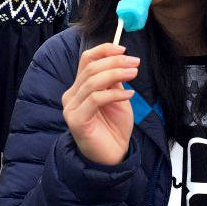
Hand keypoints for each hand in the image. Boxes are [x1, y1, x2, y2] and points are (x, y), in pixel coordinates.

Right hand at [61, 43, 138, 165]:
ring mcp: (71, 108)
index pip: (86, 59)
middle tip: (135, 62)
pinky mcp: (76, 120)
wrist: (112, 156)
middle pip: (90, 68)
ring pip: (93, 81)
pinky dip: (114, 94)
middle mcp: (72, 95)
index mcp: (80, 87)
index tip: (123, 49)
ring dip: (116, 74)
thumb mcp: (117, 97)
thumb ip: (114, 80)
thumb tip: (121, 59)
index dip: (104, 50)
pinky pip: (96, 99)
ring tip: (134, 74)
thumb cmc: (114, 127)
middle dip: (115, 62)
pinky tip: (129, 95)